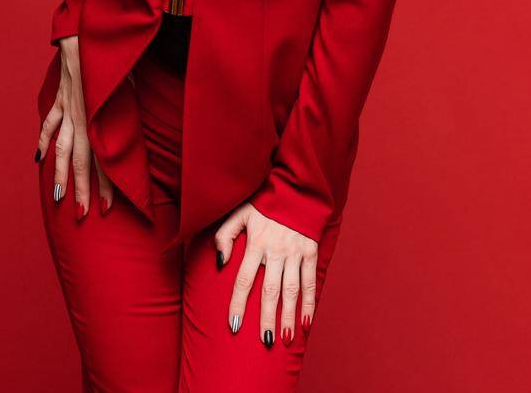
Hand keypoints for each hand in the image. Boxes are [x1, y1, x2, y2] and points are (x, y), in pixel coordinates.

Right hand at [34, 35, 112, 217]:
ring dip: (59, 174)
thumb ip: (123, 112)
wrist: (86, 32)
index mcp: (98, 117)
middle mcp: (80, 117)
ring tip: (58, 198)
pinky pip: (50, 123)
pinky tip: (39, 159)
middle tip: (82, 215)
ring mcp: (67, 107)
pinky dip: (44, 141)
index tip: (108, 208)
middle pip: (79, 160)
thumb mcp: (126, 85)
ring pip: (61, 148)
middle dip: (80, 190)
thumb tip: (127, 138)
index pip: (102, 159)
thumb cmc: (113, 57)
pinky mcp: (60, 97)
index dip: (105, 185)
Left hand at [214, 202, 317, 346]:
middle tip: (265, 340)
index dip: (238, 304)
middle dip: (267, 317)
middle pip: (270, 290)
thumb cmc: (263, 204)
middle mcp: (276, 250)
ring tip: (284, 338)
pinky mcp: (310, 252)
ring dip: (288, 315)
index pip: (244, 279)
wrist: (295, 189)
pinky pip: (310, 281)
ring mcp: (295, 252)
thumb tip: (220, 262)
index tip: (234, 325)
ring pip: (291, 289)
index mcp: (256, 242)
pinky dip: (309, 302)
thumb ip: (224, 236)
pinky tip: (306, 322)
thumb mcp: (238, 213)